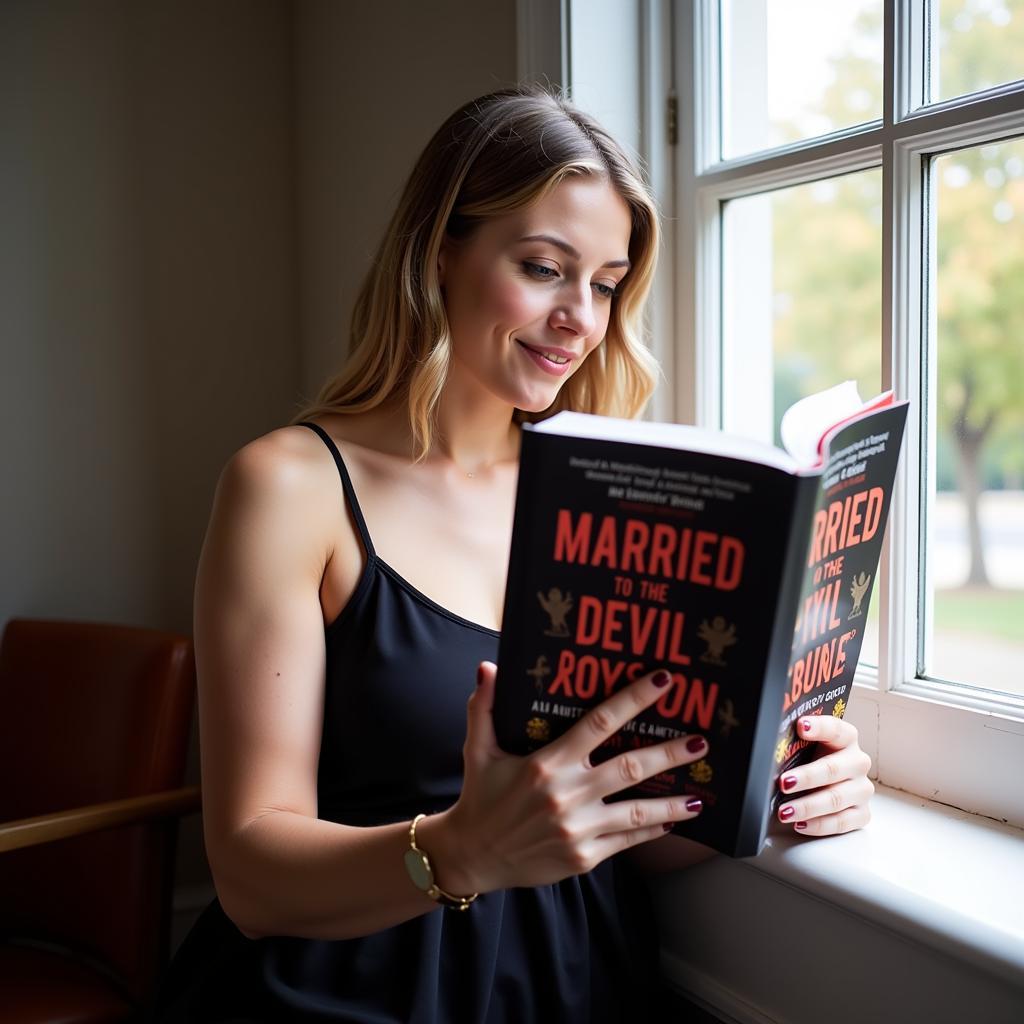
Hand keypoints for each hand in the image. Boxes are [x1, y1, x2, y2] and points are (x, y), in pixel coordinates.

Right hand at [431, 663, 707, 893]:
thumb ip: (484, 707)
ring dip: (672, 802)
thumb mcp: (479, 749)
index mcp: (547, 763)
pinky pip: (626, 841)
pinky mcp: (583, 857)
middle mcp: (567, 795)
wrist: (473, 855)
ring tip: (701, 794)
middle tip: (701, 741)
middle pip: (630, 768)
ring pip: (637, 812)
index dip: (633, 700)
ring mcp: (579, 829)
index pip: (599, 724)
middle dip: (668, 753)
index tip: (662, 682)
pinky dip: (652, 832)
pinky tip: (672, 822)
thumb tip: (488, 667)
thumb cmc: (480, 796)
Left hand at [776, 715, 873, 836]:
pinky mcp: (861, 813)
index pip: (834, 729)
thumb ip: (793, 739)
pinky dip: (819, 825)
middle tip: (784, 782)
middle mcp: (857, 762)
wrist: (825, 782)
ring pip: (836, 799)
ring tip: (785, 811)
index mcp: (845, 738)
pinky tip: (801, 824)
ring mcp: (861, 789)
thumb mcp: (804, 746)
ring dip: (808, 806)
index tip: (800, 726)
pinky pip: (842, 822)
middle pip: (833, 769)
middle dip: (807, 777)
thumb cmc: (811, 759)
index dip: (818, 727)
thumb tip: (769, 736)